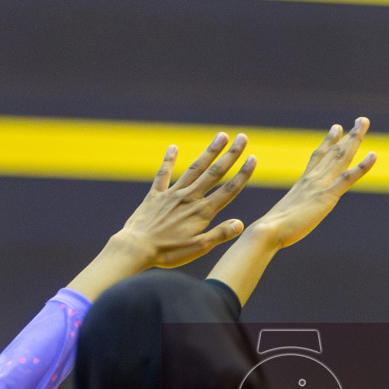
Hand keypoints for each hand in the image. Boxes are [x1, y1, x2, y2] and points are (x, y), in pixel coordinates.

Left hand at [115, 132, 256, 267]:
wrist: (136, 248)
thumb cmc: (168, 252)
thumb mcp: (198, 249)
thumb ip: (219, 234)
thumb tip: (241, 224)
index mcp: (202, 212)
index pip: (228, 190)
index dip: (242, 174)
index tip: (253, 159)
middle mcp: (189, 198)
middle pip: (214, 173)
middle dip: (230, 155)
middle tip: (242, 138)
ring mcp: (172, 194)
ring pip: (194, 169)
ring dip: (209, 152)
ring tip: (221, 136)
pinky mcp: (155, 196)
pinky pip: (163, 174)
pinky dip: (169, 160)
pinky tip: (173, 147)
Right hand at [247, 117, 376, 248]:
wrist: (268, 231)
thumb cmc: (272, 230)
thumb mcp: (284, 216)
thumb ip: (289, 212)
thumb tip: (283, 219)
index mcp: (303, 183)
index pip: (319, 157)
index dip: (329, 142)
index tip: (337, 128)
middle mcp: (312, 179)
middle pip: (334, 151)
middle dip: (348, 135)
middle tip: (361, 120)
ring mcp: (320, 185)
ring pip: (342, 156)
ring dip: (355, 139)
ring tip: (363, 122)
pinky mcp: (327, 196)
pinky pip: (348, 177)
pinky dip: (362, 166)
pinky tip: (373, 156)